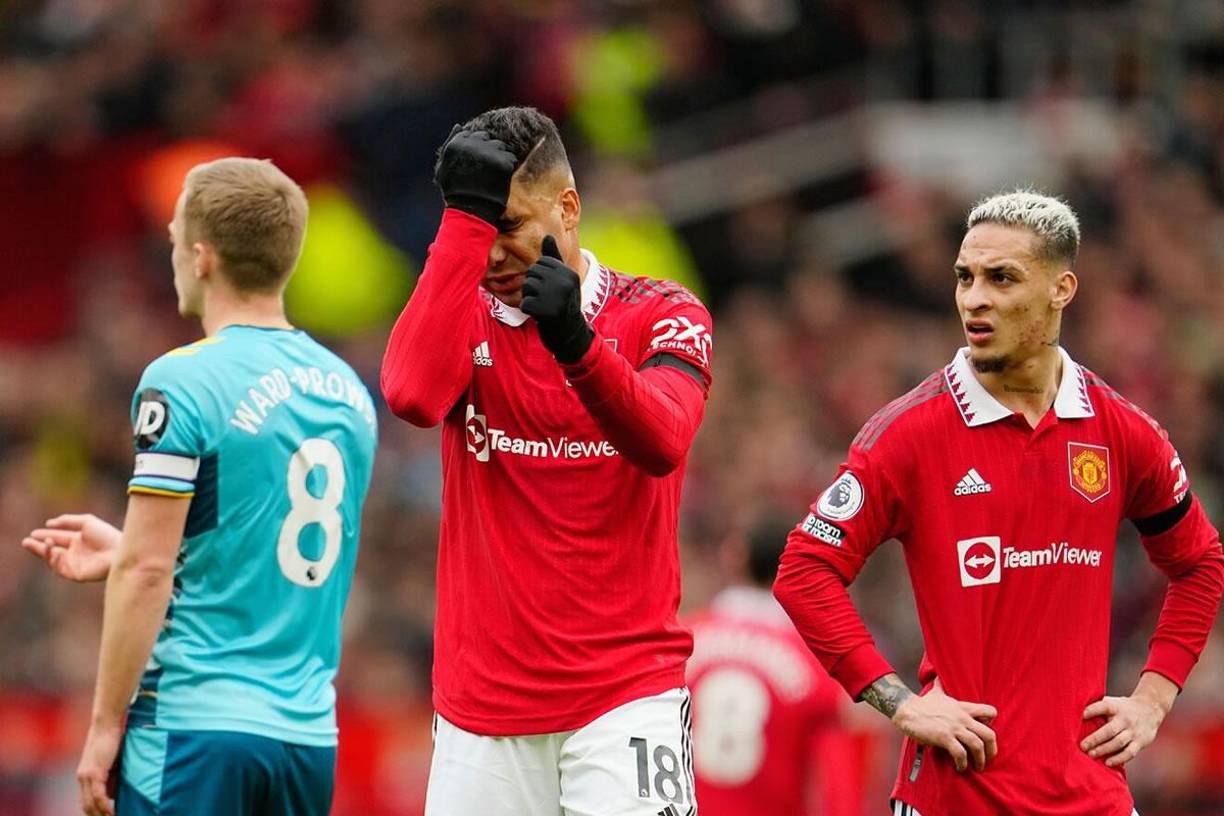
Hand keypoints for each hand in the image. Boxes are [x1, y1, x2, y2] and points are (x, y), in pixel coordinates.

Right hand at [22, 514, 119, 581]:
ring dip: (43, 551)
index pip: (58, 538)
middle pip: (52, 550)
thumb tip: (48, 523)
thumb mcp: (86, 522)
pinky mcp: (75, 574)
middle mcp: (76, 552)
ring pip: (53, 559)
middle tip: (25, 541)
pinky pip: (58, 567)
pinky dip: (52, 558)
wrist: (118, 551)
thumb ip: (67, 521)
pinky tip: (49, 548)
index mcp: (79, 540)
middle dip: (38, 546)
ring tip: (35, 542)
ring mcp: (75, 564)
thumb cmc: (106, 535)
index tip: (34, 533)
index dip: (45, 535)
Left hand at [77, 721, 121, 815]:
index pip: (85, 800)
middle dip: (96, 815)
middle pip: (86, 805)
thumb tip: (113, 795)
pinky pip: (98, 795)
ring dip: (101, 814)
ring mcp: (86, 775)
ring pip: (91, 803)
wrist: (105, 725)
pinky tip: (111, 811)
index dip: (94, 811)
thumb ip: (110, 778)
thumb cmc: (111, 740)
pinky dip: (105, 805)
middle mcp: (82, 778)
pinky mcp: (94, 772)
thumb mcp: (110, 763)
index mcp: (84, 776)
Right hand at [433, 126, 518, 224]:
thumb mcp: (443, 169)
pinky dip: (508, 168)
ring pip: (501, 146)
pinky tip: (499, 180)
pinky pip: (511, 158)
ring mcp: (488, 152)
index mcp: (456, 143)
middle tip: (484, 172)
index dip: (475, 150)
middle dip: (487, 151)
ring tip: (492, 176)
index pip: (472, 135)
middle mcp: (472, 144)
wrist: (470, 212)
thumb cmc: (455, 193)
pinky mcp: (502, 162)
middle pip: (487, 138)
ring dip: (499, 158)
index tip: (474, 166)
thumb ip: (450, 144)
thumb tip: (459, 126)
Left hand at [521, 235, 593, 363]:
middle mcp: (565, 282)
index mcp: (569, 273)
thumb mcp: (562, 279)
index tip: (551, 289)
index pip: (541, 262)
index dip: (540, 276)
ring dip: (530, 298)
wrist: (570, 334)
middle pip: (532, 273)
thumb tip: (547, 235)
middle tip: (546, 299)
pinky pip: (525, 303)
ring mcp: (557, 297)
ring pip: (527, 286)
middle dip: (533, 286)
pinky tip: (540, 316)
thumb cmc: (562, 303)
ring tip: (543, 306)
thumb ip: (553, 258)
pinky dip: (528, 310)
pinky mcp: (547, 311)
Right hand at [892, 680, 997, 772]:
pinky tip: (960, 767)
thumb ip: (940, 685)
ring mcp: (953, 728)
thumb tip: (936, 675)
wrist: (906, 710)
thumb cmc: (922, 704)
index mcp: (963, 708)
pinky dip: (963, 763)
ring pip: (977, 745)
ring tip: (977, 767)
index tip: (985, 734)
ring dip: (980, 760)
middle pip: (989, 734)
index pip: (990, 712)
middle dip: (992, 750)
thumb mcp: (936, 692)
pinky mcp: (944, 737)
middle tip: (989, 758)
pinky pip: (960, 753)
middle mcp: (962, 718)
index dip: (992, 724)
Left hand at [1081, 674, 1174, 766]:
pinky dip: (1119, 758)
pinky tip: (1108, 762)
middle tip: (1082, 746)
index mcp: (1115, 707)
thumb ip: (1096, 707)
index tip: (1079, 715)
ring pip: (1118, 742)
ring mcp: (1133, 731)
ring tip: (1091, 755)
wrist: (1151, 708)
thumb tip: (1071, 711)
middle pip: (1109, 730)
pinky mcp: (1140, 742)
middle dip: (1095, 739)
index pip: (1102, 707)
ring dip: (1104, 750)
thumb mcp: (1111, 702)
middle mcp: (1124, 719)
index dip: (1091, 711)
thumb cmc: (1122, 707)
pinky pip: (1130, 752)